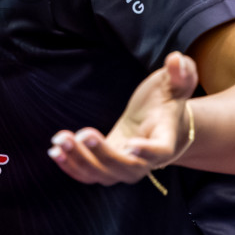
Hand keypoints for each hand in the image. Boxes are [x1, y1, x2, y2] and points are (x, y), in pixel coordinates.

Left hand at [47, 51, 199, 184]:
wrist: (156, 124)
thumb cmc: (165, 101)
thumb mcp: (175, 83)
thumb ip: (180, 72)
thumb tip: (175, 59)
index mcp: (164, 140)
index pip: (159, 151)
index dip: (147, 151)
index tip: (131, 143)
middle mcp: (145, 161)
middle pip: (126, 167)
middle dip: (102, 155)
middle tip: (84, 133)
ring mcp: (123, 167)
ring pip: (102, 175)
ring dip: (79, 160)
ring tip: (60, 141)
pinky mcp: (105, 167)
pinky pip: (88, 175)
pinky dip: (70, 166)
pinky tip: (54, 151)